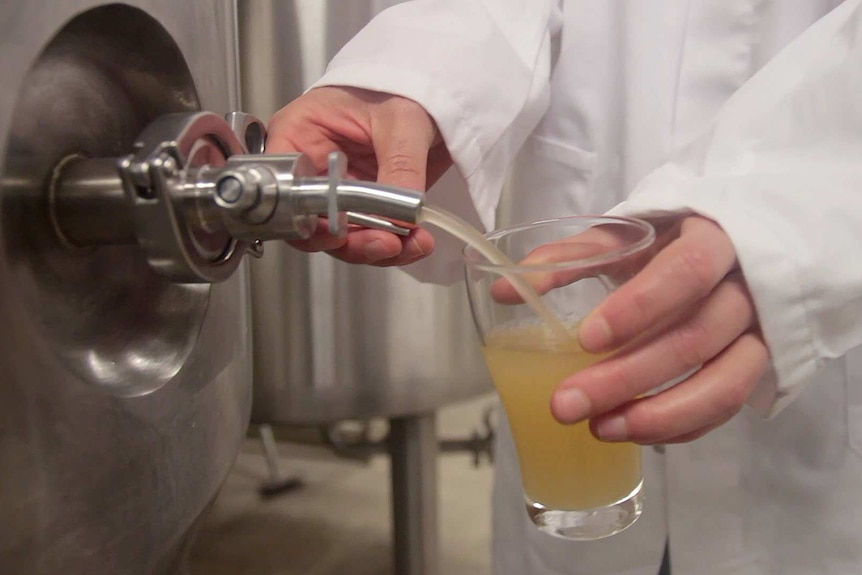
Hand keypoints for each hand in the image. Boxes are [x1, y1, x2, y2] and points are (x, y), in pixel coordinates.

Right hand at [267, 86, 451, 265]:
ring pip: (345, 238)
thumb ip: (400, 168)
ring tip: (410, 243)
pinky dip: (396, 245)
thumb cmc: (402, 81)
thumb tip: (400, 216)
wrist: (438, 87)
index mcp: (299, 136)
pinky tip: (416, 241)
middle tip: (383, 243)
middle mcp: (315, 168)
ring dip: (378, 248)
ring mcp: (342, 189)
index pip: (284, 189)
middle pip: (313, 224)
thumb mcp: (401, 120)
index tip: (337, 231)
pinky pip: (373, 235)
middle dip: (351, 241)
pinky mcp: (369, 203)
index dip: (306, 218)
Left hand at [549, 216, 768, 443]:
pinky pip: (726, 408)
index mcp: (713, 240)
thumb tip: (503, 289)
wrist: (732, 253)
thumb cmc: (667, 244)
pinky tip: (629, 430)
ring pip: (721, 385)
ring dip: (656, 415)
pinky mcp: (760, 368)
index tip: (586, 338)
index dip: (639, 308)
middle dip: (625, 378)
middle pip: (694, 339)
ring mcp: (760, 333)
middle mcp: (746, 288)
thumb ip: (567, 258)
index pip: (686, 272)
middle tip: (564, 404)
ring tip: (597, 429)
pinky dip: (679, 427)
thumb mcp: (623, 238)